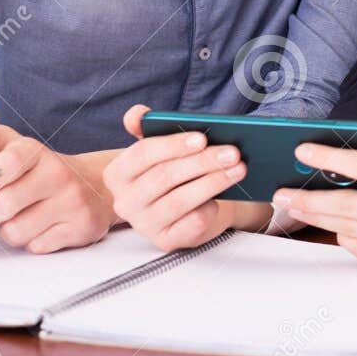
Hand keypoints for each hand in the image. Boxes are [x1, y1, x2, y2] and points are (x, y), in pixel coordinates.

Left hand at [0, 116, 115, 253]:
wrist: (93, 185)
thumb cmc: (39, 168)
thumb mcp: (12, 145)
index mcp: (37, 151)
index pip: (6, 164)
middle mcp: (59, 173)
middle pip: (5, 204)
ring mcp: (73, 201)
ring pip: (17, 231)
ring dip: (7, 231)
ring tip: (14, 219)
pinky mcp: (82, 227)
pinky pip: (37, 246)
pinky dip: (30, 242)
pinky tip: (37, 228)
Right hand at [103, 105, 266, 249]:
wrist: (182, 206)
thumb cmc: (170, 171)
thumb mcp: (160, 147)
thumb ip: (148, 127)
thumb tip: (138, 114)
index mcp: (117, 174)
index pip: (141, 154)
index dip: (172, 145)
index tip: (202, 137)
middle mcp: (125, 201)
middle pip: (164, 177)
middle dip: (202, 162)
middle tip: (232, 152)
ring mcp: (144, 224)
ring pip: (180, 200)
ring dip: (213, 182)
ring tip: (239, 168)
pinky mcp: (166, 241)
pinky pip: (192, 222)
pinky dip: (210, 208)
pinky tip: (223, 197)